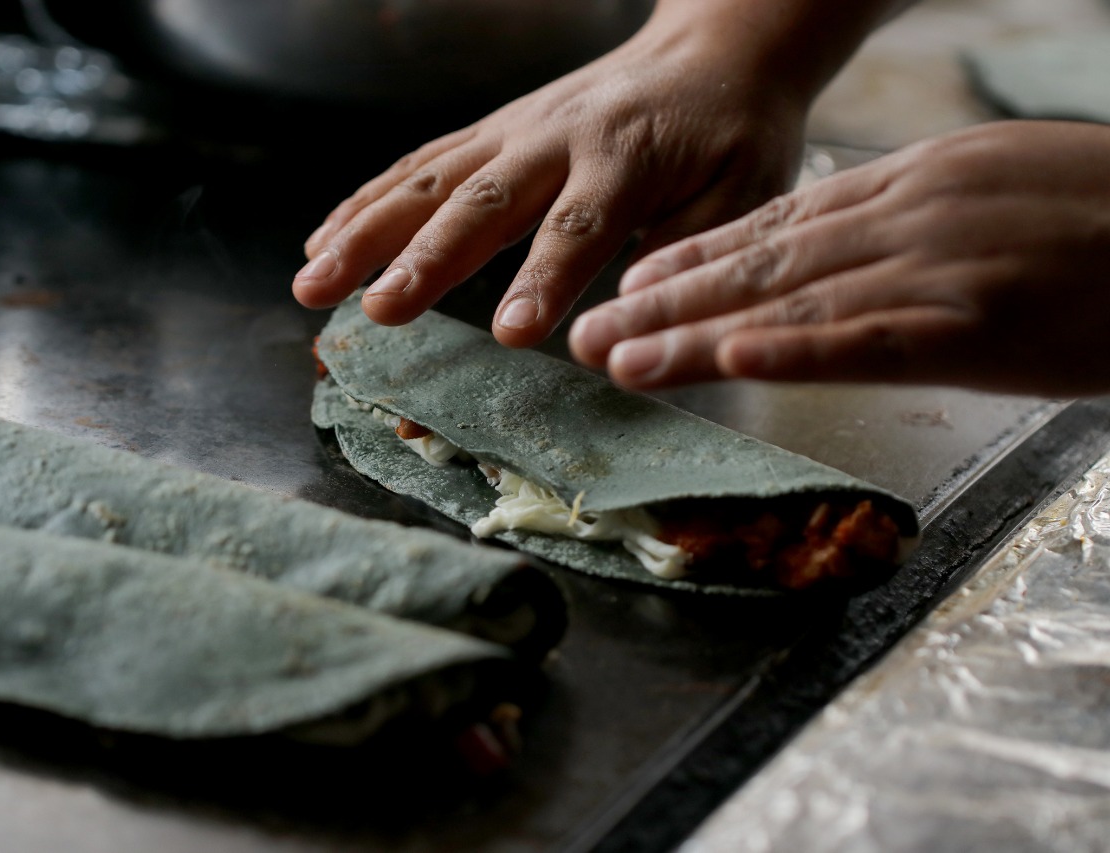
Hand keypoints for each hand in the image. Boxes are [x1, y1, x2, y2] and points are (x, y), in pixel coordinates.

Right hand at [291, 4, 824, 347]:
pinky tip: (324, 238)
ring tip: (314, 282)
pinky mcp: (490, 130)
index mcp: (626, 161)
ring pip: (429, 181)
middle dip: (423, 259)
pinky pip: (420, 164)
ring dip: (367, 232)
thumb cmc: (732, 135)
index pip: (579, 228)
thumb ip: (686, 253)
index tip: (507, 335)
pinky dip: (366, 199)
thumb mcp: (743, 196)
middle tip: (374, 311)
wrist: (711, 49)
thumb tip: (627, 321)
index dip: (542, 281)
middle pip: (481, 203)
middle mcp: (556, 140)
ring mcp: (513, 131)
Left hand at [569, 120, 1109, 396]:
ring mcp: (932, 265)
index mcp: (908, 182)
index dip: (697, 258)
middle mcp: (903, 215)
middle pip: (758, 260)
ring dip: (693, 333)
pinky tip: (725, 362)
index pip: (776, 223)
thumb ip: (909, 217)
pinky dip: (789, 349)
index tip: (633, 285)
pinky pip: (862, 338)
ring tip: (619, 359)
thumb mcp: (990, 188)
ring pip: (786, 300)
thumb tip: (837, 244)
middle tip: (589, 332)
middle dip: (665, 299)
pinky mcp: (971, 321)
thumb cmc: (1104, 220)